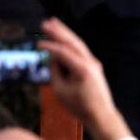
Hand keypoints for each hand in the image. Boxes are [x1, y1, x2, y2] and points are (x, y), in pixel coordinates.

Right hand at [39, 17, 129, 139]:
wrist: (102, 116)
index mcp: (82, 68)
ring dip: (65, 33)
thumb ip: (55, 72)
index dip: (49, 46)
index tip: (38, 44)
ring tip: (54, 23)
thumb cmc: (80, 106)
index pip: (63, 52)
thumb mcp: (61, 91)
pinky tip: (64, 38)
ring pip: (78, 43)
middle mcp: (90, 62)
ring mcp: (93, 63)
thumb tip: (53, 58)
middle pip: (72, 42)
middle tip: (46, 23)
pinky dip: (71, 42)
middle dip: (59, 31)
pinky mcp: (93, 66)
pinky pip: (80, 50)